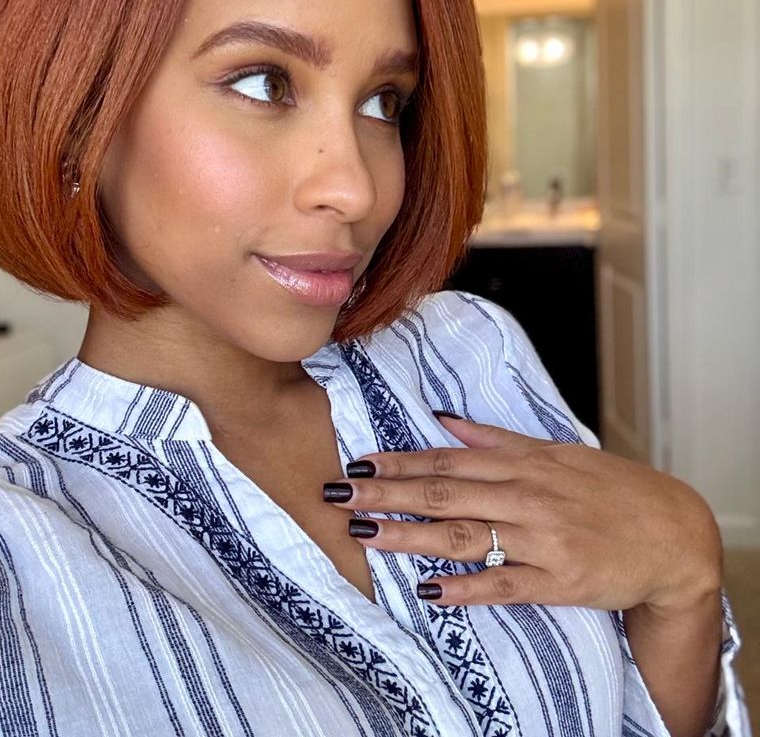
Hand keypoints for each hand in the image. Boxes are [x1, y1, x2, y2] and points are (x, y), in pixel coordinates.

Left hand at [321, 413, 723, 612]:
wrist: (671, 533)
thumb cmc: (608, 488)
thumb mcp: (554, 450)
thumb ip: (496, 438)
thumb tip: (444, 419)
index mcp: (521, 462)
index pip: (446, 459)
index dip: (399, 461)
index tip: (358, 463)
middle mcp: (526, 495)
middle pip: (444, 492)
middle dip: (387, 493)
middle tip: (339, 495)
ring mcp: (541, 538)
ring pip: (464, 535)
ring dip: (410, 535)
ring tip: (364, 536)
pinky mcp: (558, 580)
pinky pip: (505, 584)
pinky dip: (467, 587)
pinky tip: (430, 591)